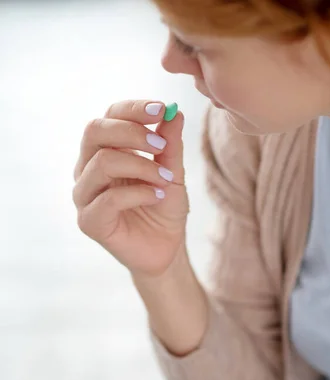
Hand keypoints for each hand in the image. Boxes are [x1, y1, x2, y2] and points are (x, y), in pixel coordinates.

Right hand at [72, 99, 188, 276]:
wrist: (166, 250)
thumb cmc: (164, 210)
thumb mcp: (173, 174)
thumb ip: (170, 145)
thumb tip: (174, 112)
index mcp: (105, 150)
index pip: (109, 116)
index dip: (133, 109)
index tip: (162, 110)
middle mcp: (88, 169)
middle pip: (95, 131)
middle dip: (132, 132)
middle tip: (162, 146)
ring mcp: (84, 195)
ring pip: (102, 162)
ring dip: (141, 166)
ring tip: (166, 180)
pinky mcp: (89, 221)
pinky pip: (108, 198)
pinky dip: (138, 193)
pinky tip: (156, 197)